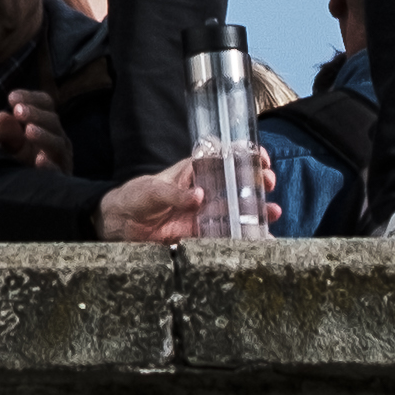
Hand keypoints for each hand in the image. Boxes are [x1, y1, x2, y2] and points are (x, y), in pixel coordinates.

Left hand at [0, 87, 69, 172]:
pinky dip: (49, 165)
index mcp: (48, 124)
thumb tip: (0, 116)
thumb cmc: (23, 162)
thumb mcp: (12, 145)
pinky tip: (39, 160)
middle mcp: (58, 138)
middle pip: (53, 121)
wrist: (32, 190)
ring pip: (57, 143)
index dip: (31, 98)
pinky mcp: (61, 179)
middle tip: (18, 111)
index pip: (46, 104)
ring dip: (43, 135)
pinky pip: (58, 171)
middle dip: (35, 114)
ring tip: (28, 131)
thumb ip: (6, 132)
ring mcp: (62, 158)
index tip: (12, 98)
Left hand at [97, 150, 255, 244]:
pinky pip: (225, 235)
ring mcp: (205, 212)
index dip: (245, 156)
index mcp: (194, 171)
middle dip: (256, 182)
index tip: (260, 158)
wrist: (121, 225)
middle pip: (236, 184)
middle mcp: (204, 190)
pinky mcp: (201, 234)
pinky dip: (242, 237)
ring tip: (272, 212)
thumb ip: (175, 194)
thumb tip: (199, 196)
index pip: (224, 159)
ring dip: (256, 210)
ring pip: (236, 209)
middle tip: (268, 184)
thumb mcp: (153, 190)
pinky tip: (260, 239)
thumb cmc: (135, 197)